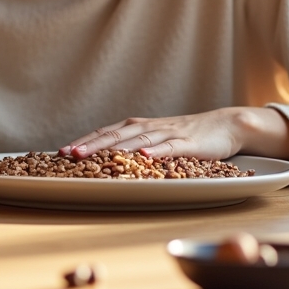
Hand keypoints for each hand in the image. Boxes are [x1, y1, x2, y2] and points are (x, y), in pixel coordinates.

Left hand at [59, 107, 288, 161]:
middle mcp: (149, 127)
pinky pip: (169, 146)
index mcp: (139, 127)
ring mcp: (168, 133)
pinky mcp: (187, 142)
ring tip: (93, 154)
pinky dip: (155, 150)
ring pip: (136, 139)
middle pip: (114, 135)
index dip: (85, 142)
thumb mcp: (157, 141)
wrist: (226, 126)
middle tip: (68, 153)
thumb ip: (136, 148)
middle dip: (90, 144)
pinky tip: (143, 154)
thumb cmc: (189, 137)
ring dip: (113, 148)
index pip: (106, 133)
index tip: (62, 151)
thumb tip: (107, 161)